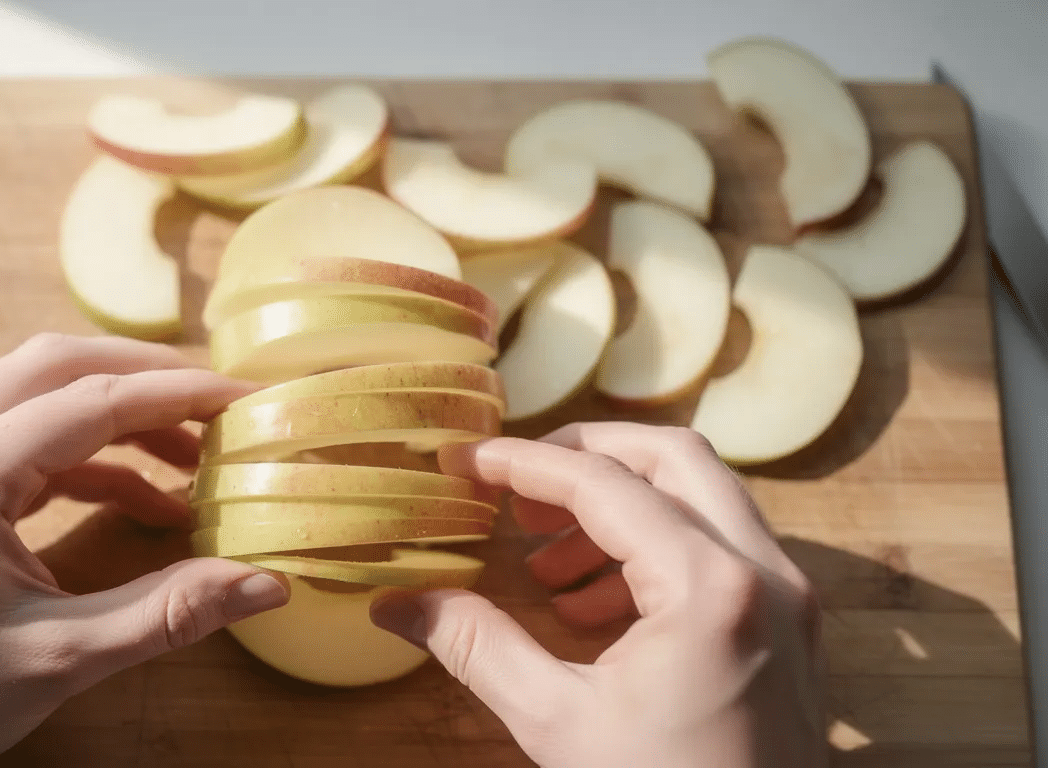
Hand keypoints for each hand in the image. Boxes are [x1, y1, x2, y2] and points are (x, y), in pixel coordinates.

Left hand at [0, 334, 289, 767]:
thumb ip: (167, 612)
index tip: (243, 398)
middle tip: (217, 405)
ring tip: (189, 456)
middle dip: (145, 378)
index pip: (89, 402)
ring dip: (114, 414)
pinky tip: (137, 497)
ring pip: (32, 393)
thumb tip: (266, 584)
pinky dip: (81, 455)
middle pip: (55, 366)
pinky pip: (15, 439)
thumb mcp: (58, 658)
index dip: (177, 395)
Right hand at [371, 423, 825, 767]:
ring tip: (548, 563)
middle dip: (586, 457)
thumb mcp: (557, 723)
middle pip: (672, 456)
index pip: (604, 485)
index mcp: (708, 589)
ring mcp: (789, 597)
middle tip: (518, 488)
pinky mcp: (792, 626)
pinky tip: (596, 605)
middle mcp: (765, 573)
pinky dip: (657, 546)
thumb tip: (396, 604)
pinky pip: (723, 546)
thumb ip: (477, 647)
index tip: (467, 461)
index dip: (524, 464)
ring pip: (704, 495)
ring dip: (622, 504)